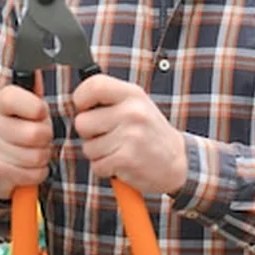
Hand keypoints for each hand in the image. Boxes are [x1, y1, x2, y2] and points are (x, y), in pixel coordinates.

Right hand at [0, 84, 53, 200]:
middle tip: (39, 138)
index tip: (40, 113)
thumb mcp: (25, 107)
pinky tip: (28, 167)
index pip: (14, 97)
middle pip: (35, 133)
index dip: (36, 108)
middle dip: (46, 138)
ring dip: (43, 157)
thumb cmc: (17, 129)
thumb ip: (33, 91)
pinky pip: (32, 173)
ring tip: (33, 152)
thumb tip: (39, 72)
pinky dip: (38, 173)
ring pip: (36, 155)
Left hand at [72, 74, 187, 194]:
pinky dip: (106, 169)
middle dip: (90, 134)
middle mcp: (132, 111)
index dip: (81, 99)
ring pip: (88, 148)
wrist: (178, 160)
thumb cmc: (149, 132)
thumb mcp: (136, 105)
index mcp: (132, 94)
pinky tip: (122, 163)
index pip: (93, 86)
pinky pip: (97, 165)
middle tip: (110, 136)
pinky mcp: (127, 158)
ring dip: (99, 154)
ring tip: (120, 150)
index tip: (87, 109)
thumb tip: (76, 102)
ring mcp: (130, 135)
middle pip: (81, 122)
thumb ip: (109, 99)